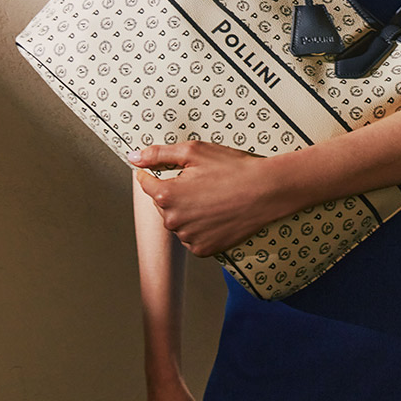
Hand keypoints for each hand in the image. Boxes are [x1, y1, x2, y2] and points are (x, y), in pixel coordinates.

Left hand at [130, 141, 286, 255]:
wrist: (266, 190)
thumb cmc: (232, 168)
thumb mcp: (194, 151)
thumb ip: (159, 154)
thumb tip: (134, 158)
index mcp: (167, 195)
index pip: (145, 184)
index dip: (153, 173)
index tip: (166, 169)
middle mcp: (173, 221)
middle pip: (163, 204)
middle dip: (176, 192)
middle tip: (202, 181)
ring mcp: (189, 237)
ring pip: (178, 221)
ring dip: (188, 210)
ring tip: (213, 196)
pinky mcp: (204, 249)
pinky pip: (192, 236)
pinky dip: (200, 226)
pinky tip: (216, 213)